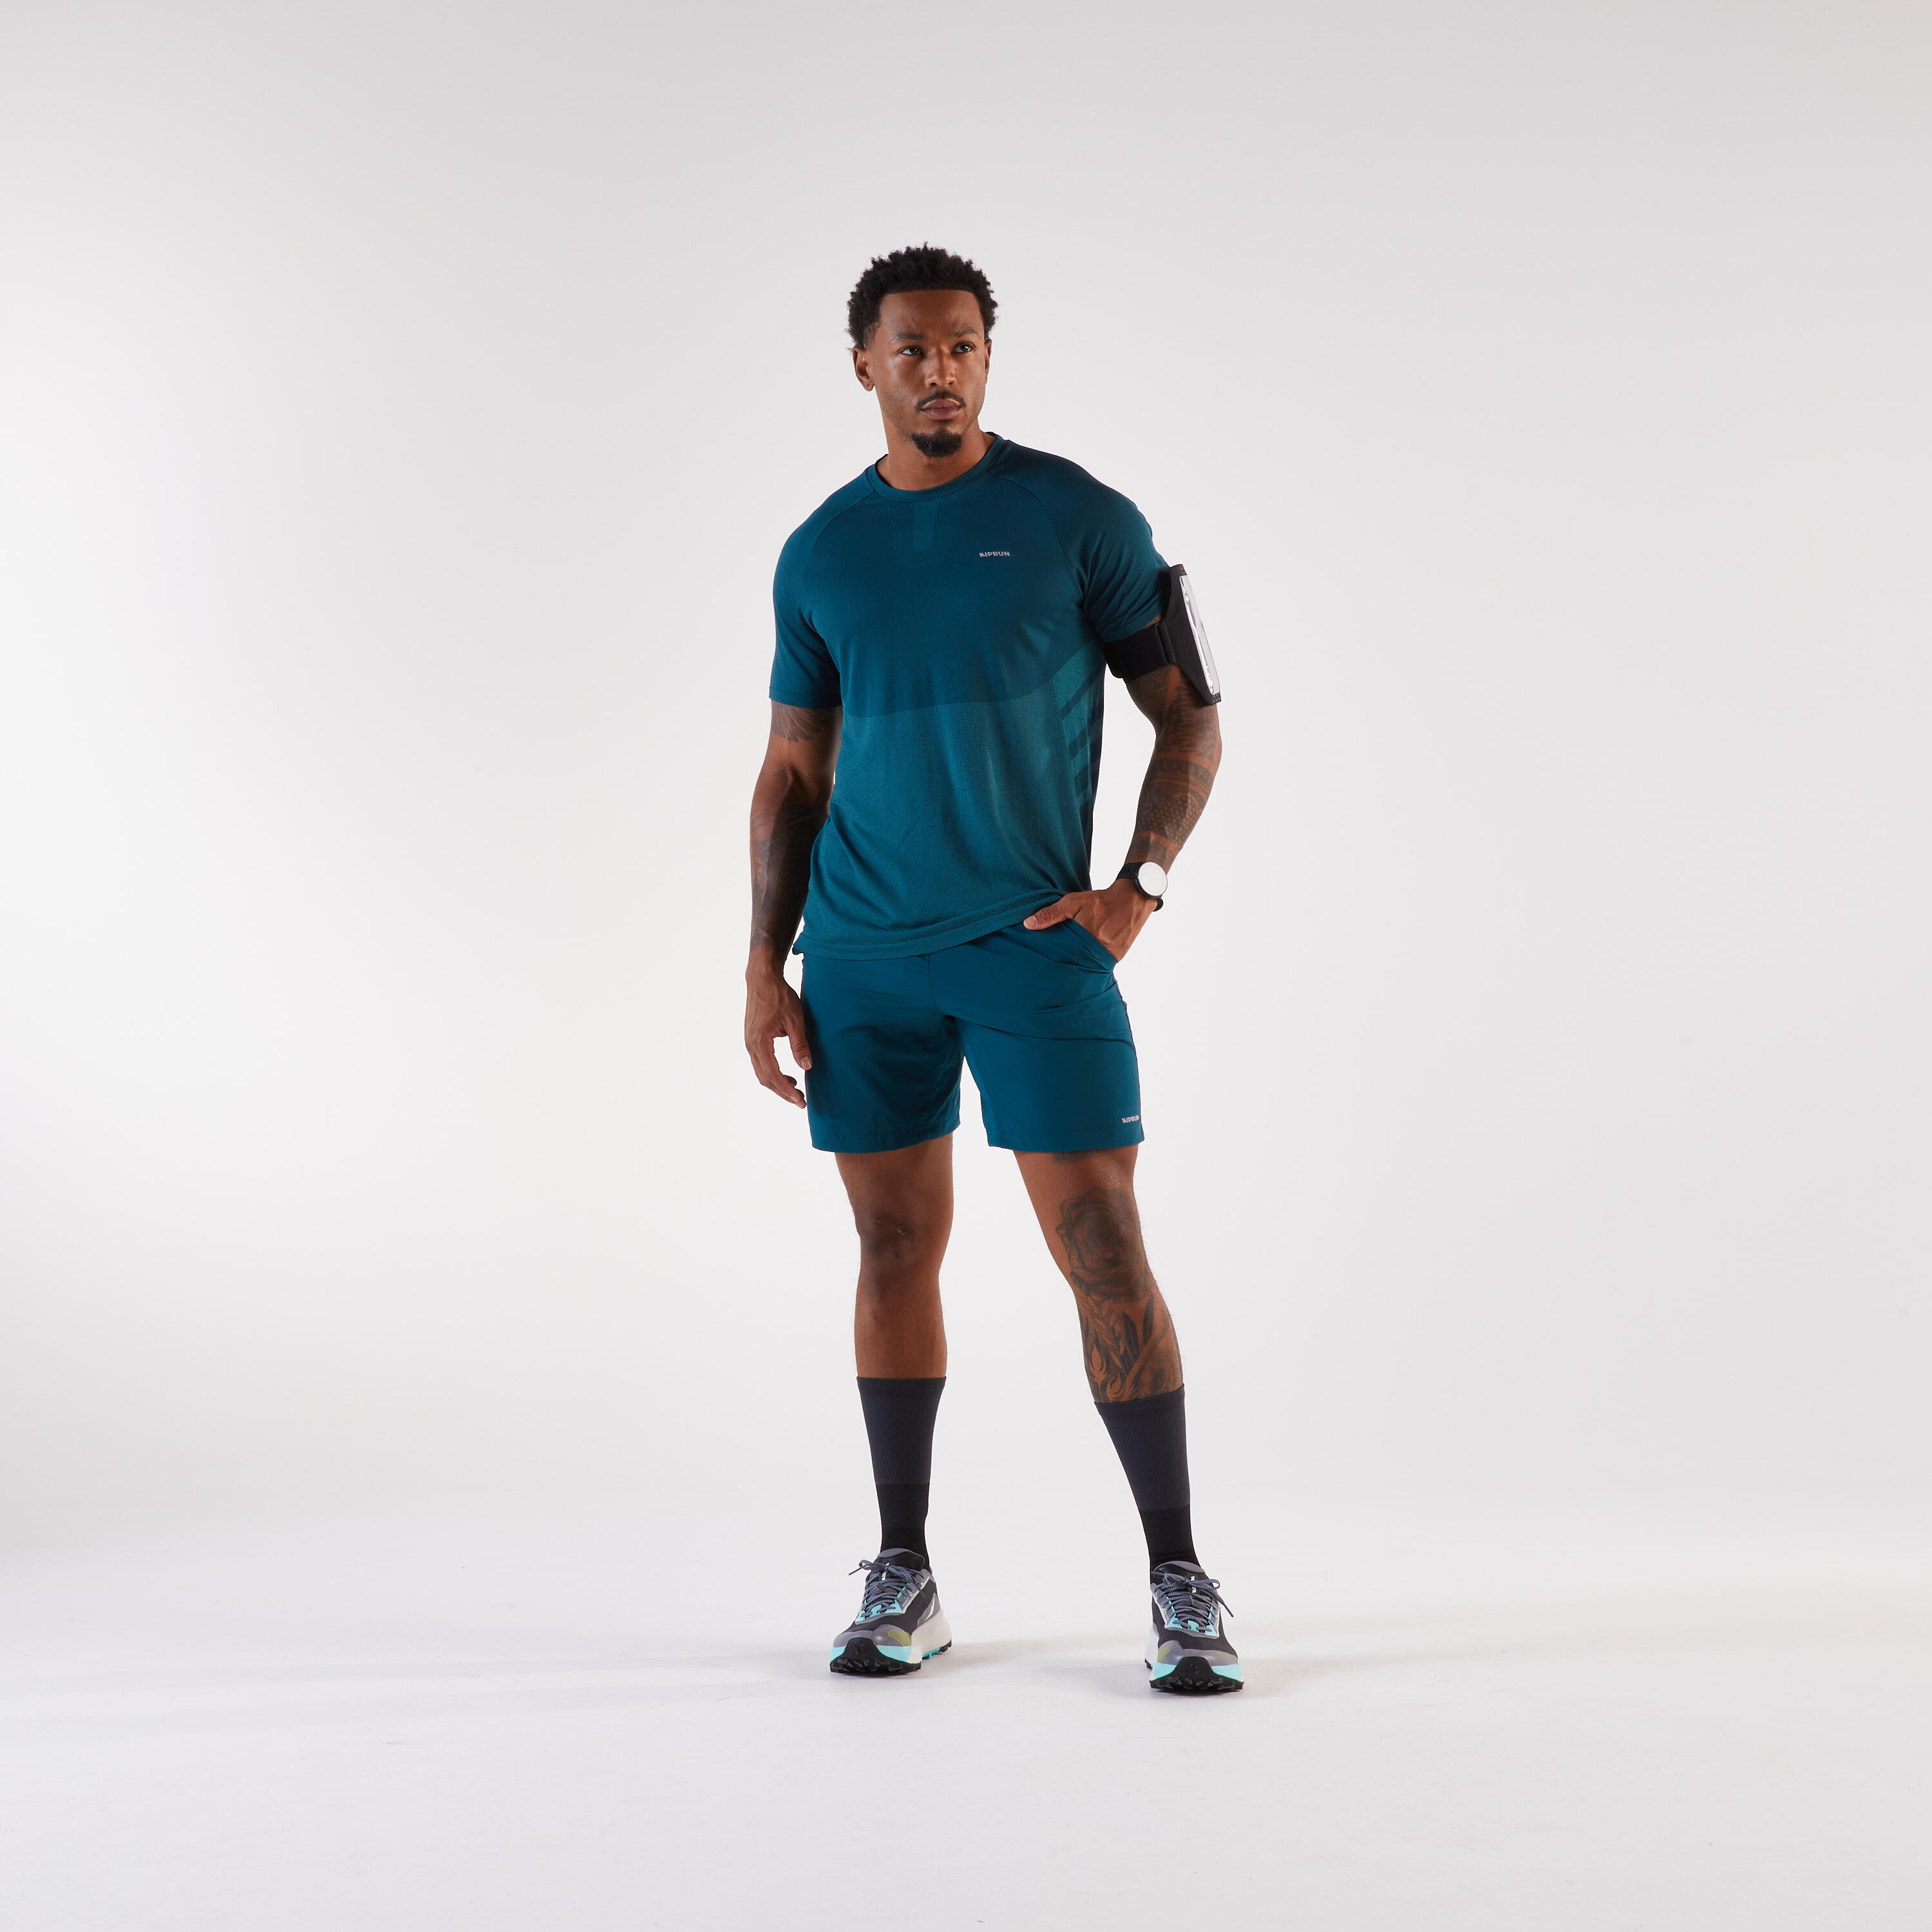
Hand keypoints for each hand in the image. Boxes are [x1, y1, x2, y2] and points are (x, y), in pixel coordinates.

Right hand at [745, 959, 811, 1107]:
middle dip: (782, 1092)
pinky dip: (772, 1073)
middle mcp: (751, 1045)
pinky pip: (760, 1063)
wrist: (762, 979)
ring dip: (777, 1084)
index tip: (800, 1100)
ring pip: (761, 1072)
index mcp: (760, 1042)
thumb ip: (800, 1044)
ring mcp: (749, 1042)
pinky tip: (786, 1075)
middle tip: (800, 1101)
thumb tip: (807, 1066)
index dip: (786, 1090)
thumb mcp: (794, 1020)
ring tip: (795, 1090)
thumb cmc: (779, 996)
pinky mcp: (752, 1039)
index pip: (773, 1074)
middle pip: (765, 1078)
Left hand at [1022, 878, 1156, 961]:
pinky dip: (1092, 963)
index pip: (1063, 955)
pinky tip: (1084, 962)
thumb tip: (1028, 924)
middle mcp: (1099, 949)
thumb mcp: (1072, 902)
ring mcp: (1110, 955)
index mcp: (1086, 936)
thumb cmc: (1100, 900)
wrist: (1131, 900)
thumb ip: (1050, 914)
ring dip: (1079, 965)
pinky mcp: (1117, 957)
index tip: (1044, 965)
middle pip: (1076, 963)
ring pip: (1088, 966)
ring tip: (1068, 969)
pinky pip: (1100, 965)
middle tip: (1052, 972)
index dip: (1054, 960)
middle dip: (1065, 965)